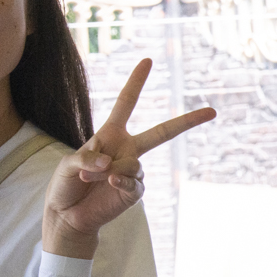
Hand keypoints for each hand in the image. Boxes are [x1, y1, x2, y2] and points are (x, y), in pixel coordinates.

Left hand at [42, 58, 215, 258]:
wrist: (67, 214)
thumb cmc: (65, 184)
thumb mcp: (68, 164)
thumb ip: (88, 159)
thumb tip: (112, 163)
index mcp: (110, 135)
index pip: (125, 104)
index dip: (136, 83)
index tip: (147, 61)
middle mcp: (127, 150)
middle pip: (161, 133)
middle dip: (186, 122)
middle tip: (211, 112)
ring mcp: (133, 171)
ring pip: (134, 164)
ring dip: (110, 171)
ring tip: (90, 178)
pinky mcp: (134, 192)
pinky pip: (134, 183)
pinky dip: (120, 182)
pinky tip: (110, 185)